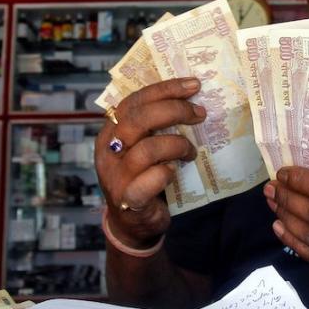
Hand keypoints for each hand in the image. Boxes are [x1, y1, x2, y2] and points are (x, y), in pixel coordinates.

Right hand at [95, 78, 204, 249]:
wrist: (134, 223)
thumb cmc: (143, 176)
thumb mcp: (144, 145)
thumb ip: (156, 125)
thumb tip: (191, 97)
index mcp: (112, 131)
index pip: (135, 100)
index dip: (165, 89)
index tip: (193, 85)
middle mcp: (109, 150)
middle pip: (139, 119)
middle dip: (175, 111)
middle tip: (199, 114)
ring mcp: (116, 176)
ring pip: (147, 149)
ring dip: (177, 145)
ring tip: (190, 152)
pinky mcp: (128, 199)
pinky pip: (151, 179)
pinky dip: (167, 173)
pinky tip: (175, 172)